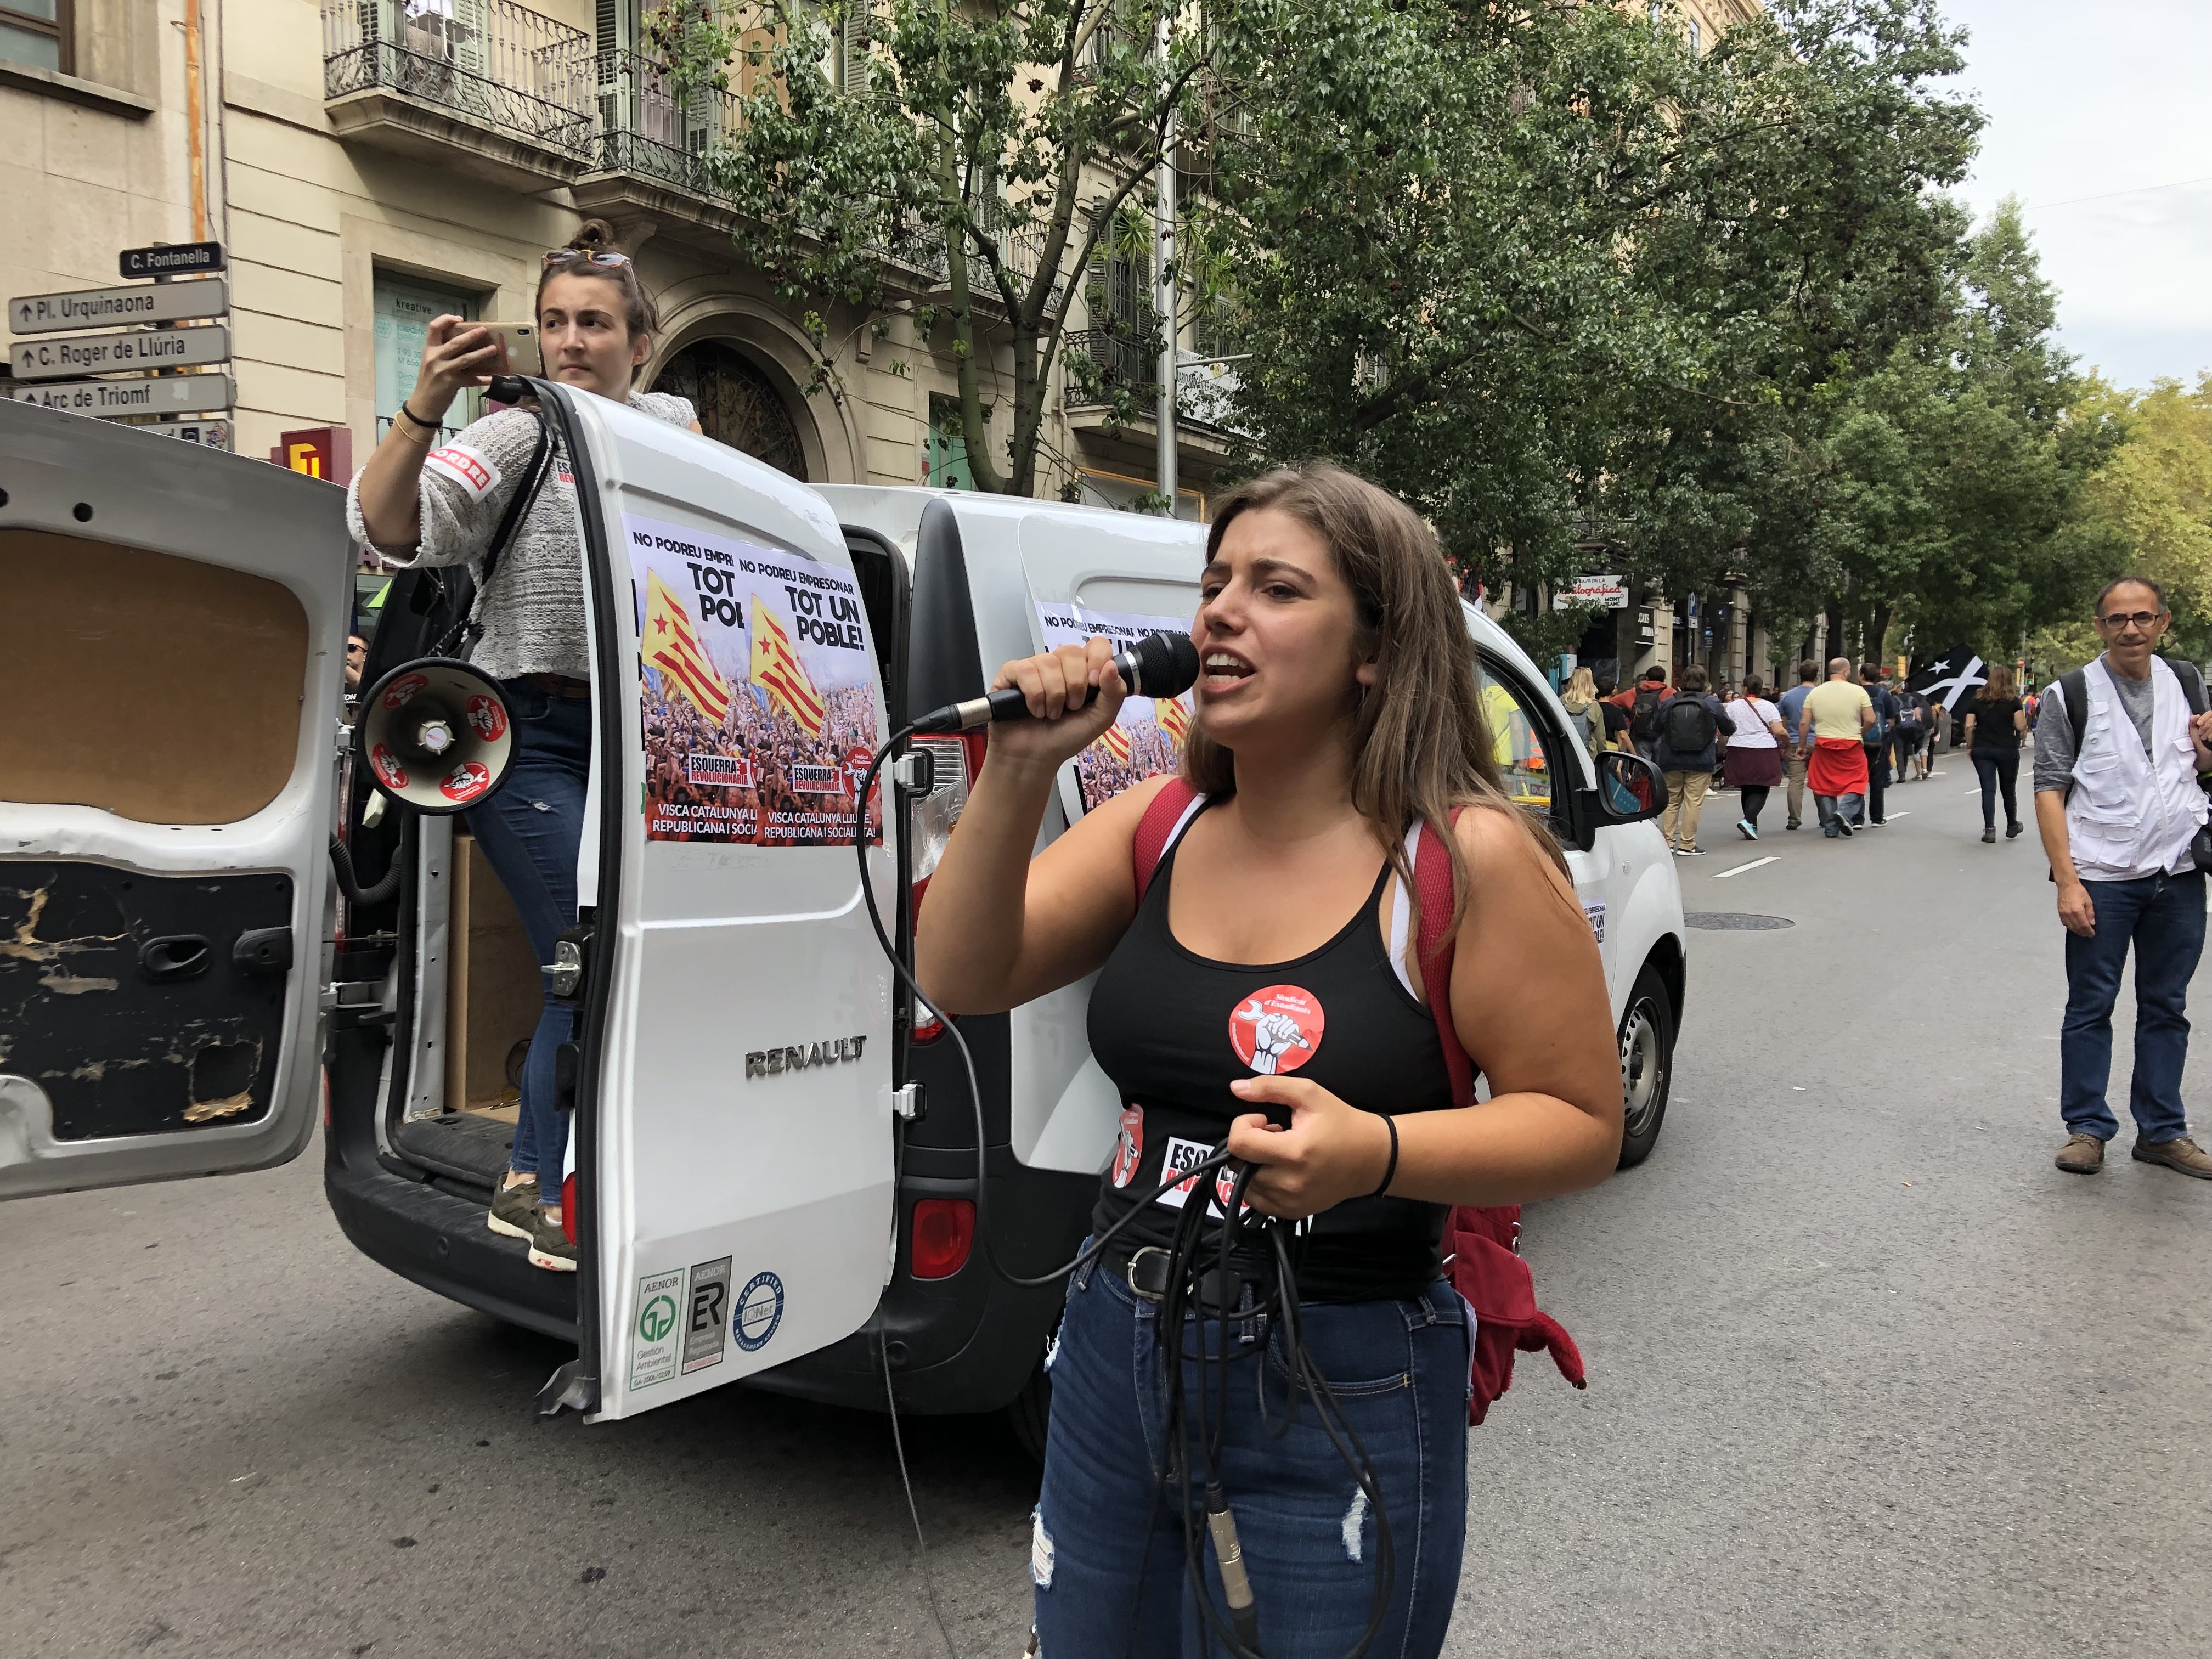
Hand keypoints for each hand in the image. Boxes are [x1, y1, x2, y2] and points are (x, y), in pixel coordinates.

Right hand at [409, 314, 508, 421]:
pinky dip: (483, 378)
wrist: (423, 404)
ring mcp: (443, 371)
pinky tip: (493, 377)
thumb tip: (464, 340)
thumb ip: (442, 351)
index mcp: (429, 350)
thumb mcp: (430, 362)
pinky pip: (471, 379)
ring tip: (493, 349)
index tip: (460, 319)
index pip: (433, 327)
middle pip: (455, 342)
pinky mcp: (452, 384)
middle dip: (471, 335)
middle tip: (484, 330)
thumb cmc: (428, 381)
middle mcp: (435, 358)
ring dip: (481, 353)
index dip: (446, 319)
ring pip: (465, 359)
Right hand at [981, 638, 1125, 770]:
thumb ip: (1114, 693)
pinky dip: (1034, 695)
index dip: (1097, 660)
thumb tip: (1111, 666)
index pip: (1096, 644)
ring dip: (1053, 695)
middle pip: (1071, 651)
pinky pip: (1025, 670)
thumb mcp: (1100, 719)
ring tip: (1051, 714)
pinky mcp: (1011, 673)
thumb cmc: (1065, 738)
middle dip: (1074, 685)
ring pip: (1048, 662)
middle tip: (1070, 707)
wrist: (1034, 758)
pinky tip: (1034, 710)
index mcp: (1082, 670)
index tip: (1094, 683)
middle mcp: (1058, 664)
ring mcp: (1034, 667)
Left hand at [1225, 1075, 1392, 1220]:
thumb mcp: (1310, 1094)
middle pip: (1238, 1165)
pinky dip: (1259, 1184)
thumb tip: (1236, 1088)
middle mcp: (1289, 1183)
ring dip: (1253, 1165)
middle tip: (1275, 1135)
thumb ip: (1270, 1087)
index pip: (1239, 1144)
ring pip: (1245, 1184)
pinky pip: (1258, 1201)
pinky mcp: (1293, 1213)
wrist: (1372, 1158)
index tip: (1264, 1119)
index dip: (1243, 1125)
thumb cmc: (1341, 1122)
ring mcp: (1290, 1203)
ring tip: (1279, 1154)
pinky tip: (1279, 1171)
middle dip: (1249, 1145)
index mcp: (1294, 1152)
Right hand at [2056, 880, 2095, 937]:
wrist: (2067, 885)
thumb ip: (2090, 913)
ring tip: (2082, 932)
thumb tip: (2092, 923)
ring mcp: (2063, 914)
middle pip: (2077, 928)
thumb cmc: (2079, 891)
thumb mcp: (2088, 901)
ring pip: (2070, 927)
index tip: (2092, 934)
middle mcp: (2069, 914)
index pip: (2084, 925)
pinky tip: (2074, 927)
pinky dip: (2070, 927)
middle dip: (2083, 932)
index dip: (2088, 931)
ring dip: (2077, 931)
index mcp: (2078, 911)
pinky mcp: (2060, 913)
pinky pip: (2065, 923)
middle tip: (2088, 934)